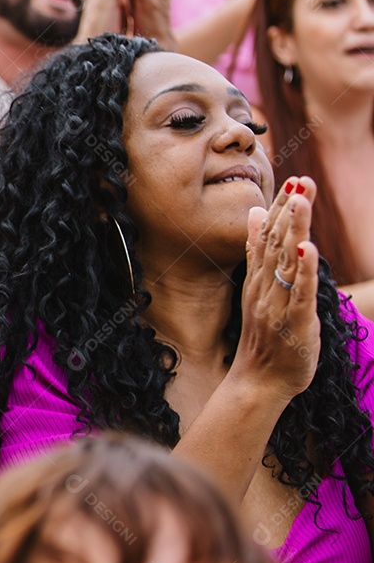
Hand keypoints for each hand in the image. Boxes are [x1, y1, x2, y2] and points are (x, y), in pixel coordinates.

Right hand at [234, 176, 320, 403]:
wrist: (257, 381)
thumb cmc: (264, 338)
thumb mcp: (258, 290)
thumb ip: (257, 252)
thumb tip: (254, 214)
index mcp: (259, 278)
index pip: (268, 236)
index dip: (281, 208)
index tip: (293, 182)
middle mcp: (265, 287)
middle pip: (276, 243)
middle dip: (289, 211)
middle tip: (300, 182)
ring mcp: (277, 304)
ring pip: (286, 262)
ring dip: (294, 230)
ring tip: (301, 201)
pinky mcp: (292, 322)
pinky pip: (299, 293)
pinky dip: (303, 270)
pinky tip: (307, 249)